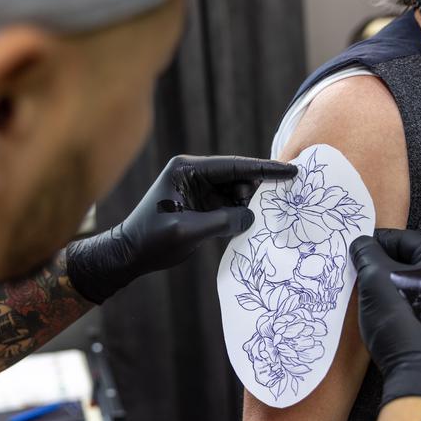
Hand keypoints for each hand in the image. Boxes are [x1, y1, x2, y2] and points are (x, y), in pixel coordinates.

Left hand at [67, 155, 296, 303]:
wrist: (129, 254)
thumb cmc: (151, 239)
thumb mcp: (187, 231)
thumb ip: (222, 221)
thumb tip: (251, 215)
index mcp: (187, 169)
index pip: (233, 166)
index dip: (264, 169)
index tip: (291, 171)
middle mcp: (193, 174)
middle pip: (237, 176)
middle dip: (259, 188)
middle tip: (285, 198)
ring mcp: (198, 189)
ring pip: (235, 192)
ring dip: (249, 203)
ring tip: (268, 215)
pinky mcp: (201, 205)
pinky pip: (228, 205)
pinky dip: (240, 213)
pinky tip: (254, 222)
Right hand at [349, 229, 420, 420]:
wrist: (420, 375)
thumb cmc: (401, 322)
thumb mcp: (375, 279)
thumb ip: (367, 253)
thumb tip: (361, 243)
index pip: (407, 239)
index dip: (378, 241)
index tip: (357, 247)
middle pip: (414, 260)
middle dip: (384, 263)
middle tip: (360, 269)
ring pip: (417, 283)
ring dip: (392, 283)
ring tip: (368, 290)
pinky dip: (403, 300)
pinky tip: (385, 309)